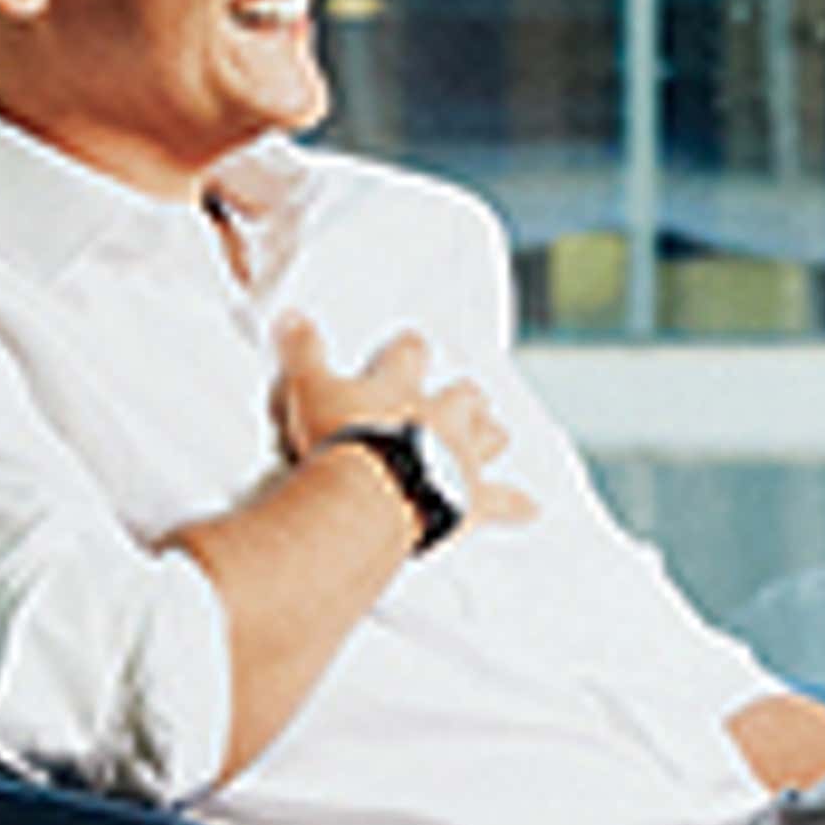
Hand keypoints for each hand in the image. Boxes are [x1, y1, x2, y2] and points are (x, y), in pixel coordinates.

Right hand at [268, 316, 536, 533]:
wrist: (371, 492)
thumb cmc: (340, 440)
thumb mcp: (308, 387)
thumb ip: (302, 351)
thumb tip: (292, 316)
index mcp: (400, 387)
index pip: (410, 355)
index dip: (412, 349)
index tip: (415, 344)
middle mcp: (440, 417)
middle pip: (464, 396)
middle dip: (465, 395)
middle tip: (467, 394)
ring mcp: (460, 457)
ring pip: (489, 437)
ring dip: (491, 435)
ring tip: (498, 433)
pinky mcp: (471, 499)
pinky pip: (503, 502)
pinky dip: (517, 505)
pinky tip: (532, 508)